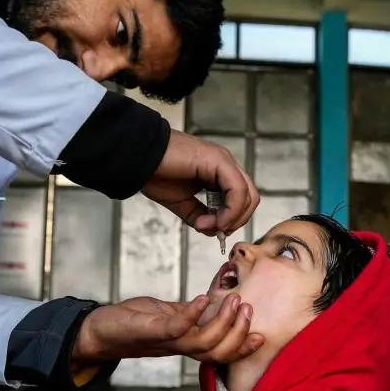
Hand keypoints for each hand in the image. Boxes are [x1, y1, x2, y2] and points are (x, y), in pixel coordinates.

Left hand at [73, 294, 264, 364]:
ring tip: (234, 301)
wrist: (95, 332)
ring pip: (202, 343)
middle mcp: (178, 347)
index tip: (261, 336)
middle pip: (217, 352)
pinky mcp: (148, 330)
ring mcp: (164, 340)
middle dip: (237, 333)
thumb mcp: (165, 316)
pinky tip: (203, 299)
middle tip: (248, 308)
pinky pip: (175, 328)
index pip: (220, 353)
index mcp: (184, 344)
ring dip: (222, 323)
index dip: (242, 348)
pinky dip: (192, 314)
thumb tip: (210, 303)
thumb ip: (187, 314)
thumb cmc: (130, 323)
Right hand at [141, 130, 259, 235]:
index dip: (233, 220)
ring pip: (248, 196)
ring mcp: (224, 161)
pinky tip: (214, 220)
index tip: (214, 231)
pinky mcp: (219, 160)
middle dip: (236, 221)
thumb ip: (200, 216)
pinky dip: (230, 211)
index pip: (242, 199)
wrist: (139, 159)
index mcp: (218, 173)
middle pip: (250, 199)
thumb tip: (214, 231)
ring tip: (209, 225)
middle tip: (215, 231)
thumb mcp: (182, 203)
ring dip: (232, 218)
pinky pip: (238, 190)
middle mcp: (225, 165)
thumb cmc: (156, 174)